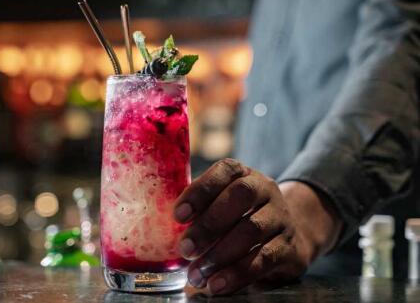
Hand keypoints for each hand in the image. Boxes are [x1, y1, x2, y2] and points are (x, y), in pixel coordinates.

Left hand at [173, 159, 340, 294]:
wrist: (290, 235)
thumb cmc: (241, 218)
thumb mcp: (223, 205)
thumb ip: (200, 209)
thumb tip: (163, 227)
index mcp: (244, 174)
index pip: (225, 170)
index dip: (200, 190)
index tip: (178, 214)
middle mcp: (266, 189)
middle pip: (240, 196)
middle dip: (209, 224)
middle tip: (185, 249)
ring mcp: (281, 217)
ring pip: (252, 230)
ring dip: (219, 255)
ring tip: (196, 275)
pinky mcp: (290, 247)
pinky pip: (264, 259)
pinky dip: (237, 274)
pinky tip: (217, 284)